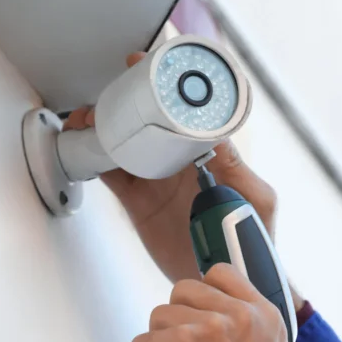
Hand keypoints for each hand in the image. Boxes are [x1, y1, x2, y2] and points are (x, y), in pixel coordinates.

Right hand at [65, 52, 303, 309]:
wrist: (224, 277)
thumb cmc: (252, 235)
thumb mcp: (256, 198)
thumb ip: (238, 169)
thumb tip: (217, 136)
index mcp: (204, 151)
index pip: (181, 111)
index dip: (159, 86)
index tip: (141, 65)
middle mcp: (176, 160)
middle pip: (143, 122)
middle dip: (120, 103)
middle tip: (101, 99)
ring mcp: (155, 179)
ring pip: (122, 144)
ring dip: (101, 129)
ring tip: (84, 121)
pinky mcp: (137, 202)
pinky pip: (112, 175)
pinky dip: (95, 160)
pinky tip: (85, 149)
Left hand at [131, 263, 291, 341]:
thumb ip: (250, 327)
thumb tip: (223, 306)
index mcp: (265, 317)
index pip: (224, 273)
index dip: (203, 290)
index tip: (195, 309)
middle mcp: (239, 315)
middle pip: (185, 289)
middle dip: (177, 319)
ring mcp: (208, 325)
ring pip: (160, 315)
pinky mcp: (176, 341)